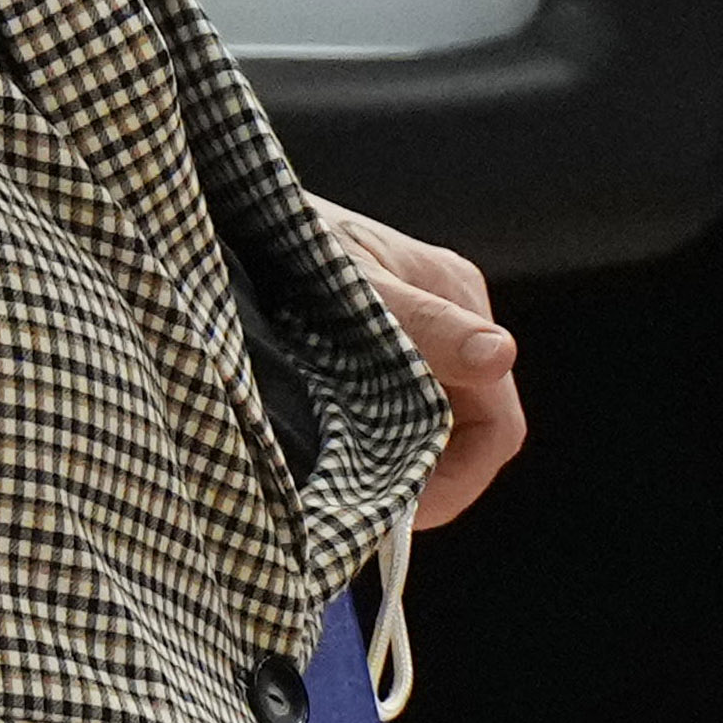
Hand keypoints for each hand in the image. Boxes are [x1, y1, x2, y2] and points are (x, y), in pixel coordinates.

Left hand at [307, 196, 522, 529]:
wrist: (224, 209)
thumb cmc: (282, 230)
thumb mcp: (347, 279)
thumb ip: (419, 324)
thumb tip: (497, 354)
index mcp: (456, 295)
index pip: (496, 426)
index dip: (454, 481)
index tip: (395, 514)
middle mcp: (450, 314)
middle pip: (469, 434)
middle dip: (419, 476)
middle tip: (353, 510)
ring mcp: (420, 329)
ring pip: (433, 429)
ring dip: (392, 461)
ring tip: (335, 482)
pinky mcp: (385, 343)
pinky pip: (398, 410)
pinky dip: (371, 441)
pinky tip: (329, 452)